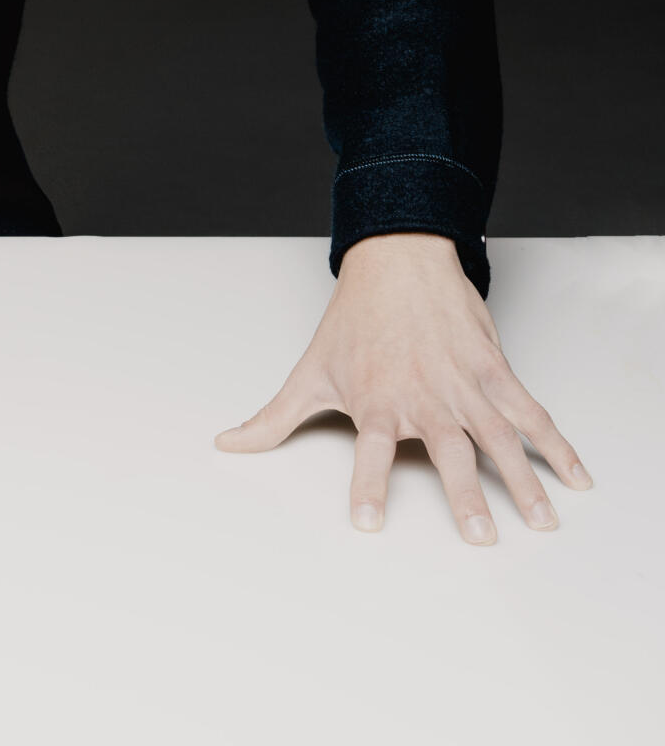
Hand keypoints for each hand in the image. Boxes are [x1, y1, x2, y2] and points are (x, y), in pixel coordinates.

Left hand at [216, 231, 592, 540]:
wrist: (396, 264)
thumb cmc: (351, 323)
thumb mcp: (308, 372)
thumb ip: (272, 418)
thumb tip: (225, 444)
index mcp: (375, 401)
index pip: (369, 451)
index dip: (367, 485)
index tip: (368, 522)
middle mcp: (422, 396)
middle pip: (447, 450)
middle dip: (464, 495)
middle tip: (480, 537)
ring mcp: (463, 384)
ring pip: (499, 437)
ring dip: (523, 480)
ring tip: (540, 521)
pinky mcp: (494, 371)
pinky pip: (531, 413)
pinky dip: (557, 445)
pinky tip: (575, 477)